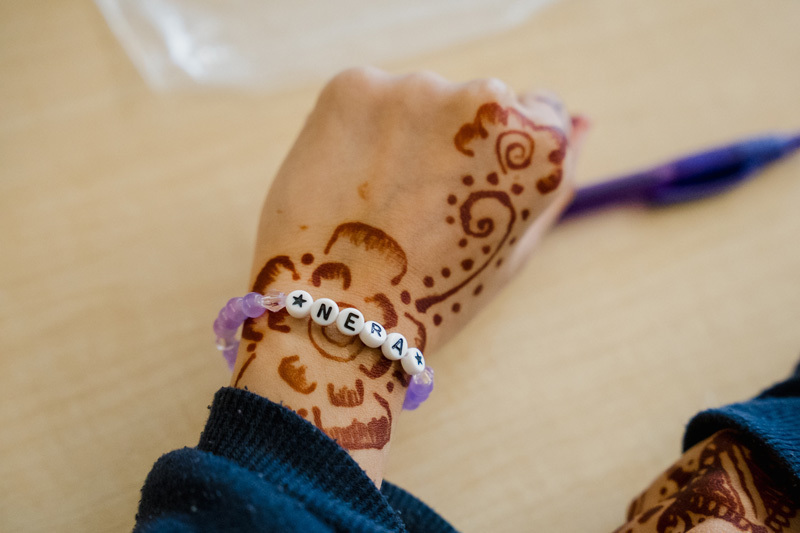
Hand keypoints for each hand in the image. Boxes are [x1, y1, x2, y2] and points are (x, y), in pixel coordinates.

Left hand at [231, 67, 586, 483]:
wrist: (336, 318)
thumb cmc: (432, 296)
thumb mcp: (515, 248)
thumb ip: (559, 180)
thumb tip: (586, 121)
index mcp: (538, 142)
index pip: (540, 110)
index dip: (499, 158)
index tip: (471, 191)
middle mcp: (484, 99)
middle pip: (480, 101)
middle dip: (455, 143)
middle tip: (418, 207)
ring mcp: (414, 87)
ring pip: (421, 99)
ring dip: (407, 136)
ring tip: (380, 201)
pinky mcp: (352, 87)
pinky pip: (369, 98)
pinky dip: (360, 132)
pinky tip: (348, 182)